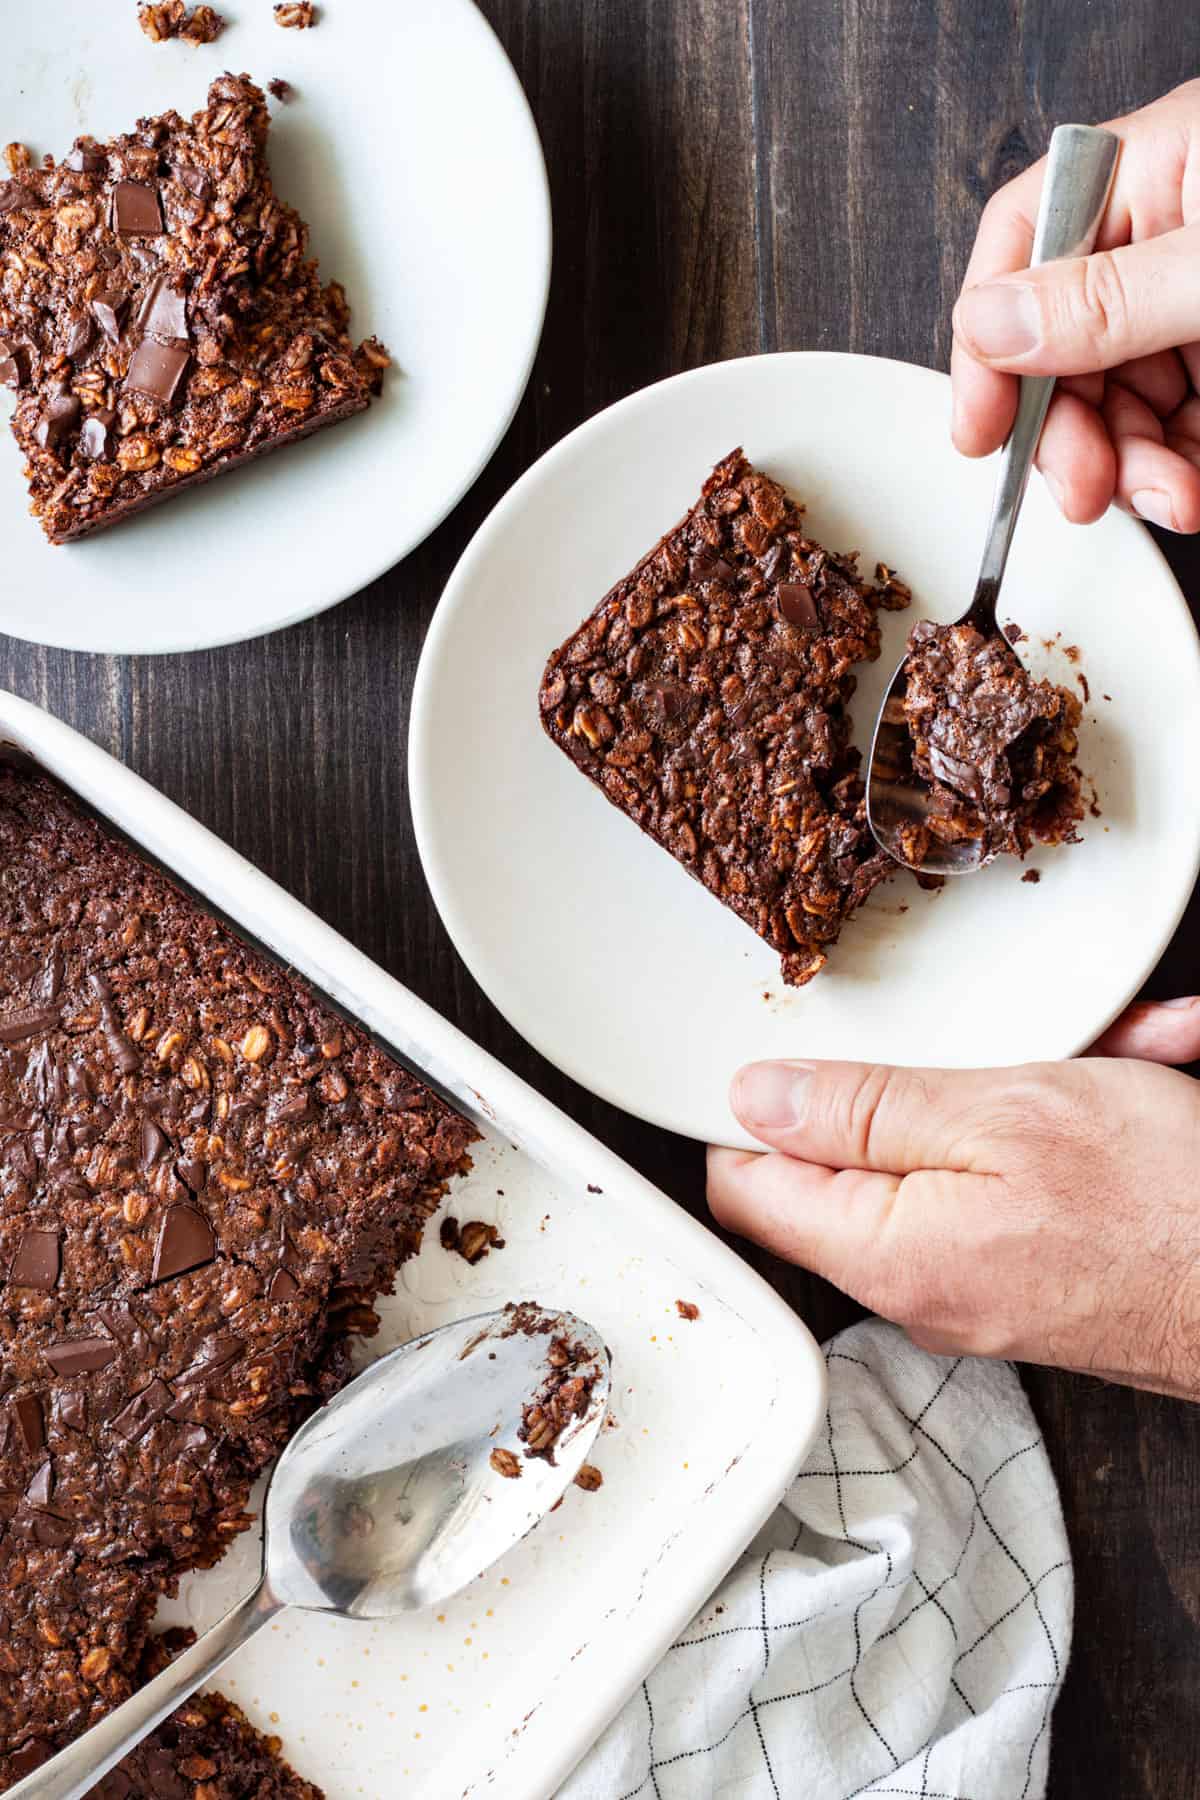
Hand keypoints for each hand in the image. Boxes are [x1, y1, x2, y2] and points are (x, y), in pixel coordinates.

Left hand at [708, 1000, 1199, 1397]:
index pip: (744, 1187)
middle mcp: (914, 1289)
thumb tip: (750, 1100)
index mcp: (884, 1252)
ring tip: (1108, 1050)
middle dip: (922, 1080)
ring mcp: (970, 1290)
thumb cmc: (1164, 1207)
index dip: (756, 1110)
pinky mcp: (1023, 1280)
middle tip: (1006, 1038)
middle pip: (849, 1165)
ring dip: (1012, 1090)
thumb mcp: (1000, 1114)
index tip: (808, 1052)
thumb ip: (861, 1111)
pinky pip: (1003, 1187)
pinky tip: (1135, 1072)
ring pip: (942, 1160)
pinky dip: (1057, 1127)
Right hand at [951, 79, 1199, 532]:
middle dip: (1071, 431)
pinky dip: (1178, 467)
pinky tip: (1188, 491)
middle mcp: (1171, 229)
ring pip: (1125, 396)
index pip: (1023, 242)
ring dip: (1132, 465)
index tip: (979, 432)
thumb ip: (1105, 300)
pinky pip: (1181, 420)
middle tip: (1082, 491)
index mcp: (1155, 169)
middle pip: (1069, 341)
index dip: (988, 344)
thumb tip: (989, 325)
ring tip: (1167, 500)